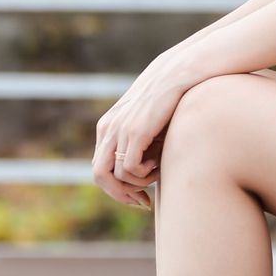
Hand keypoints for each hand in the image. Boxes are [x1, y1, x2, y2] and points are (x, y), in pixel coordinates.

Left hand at [93, 51, 197, 208]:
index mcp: (107, 128)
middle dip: (119, 194)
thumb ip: (136, 144)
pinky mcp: (135, 131)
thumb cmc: (168, 101)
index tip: (138, 196)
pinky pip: (129, 168)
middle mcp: (107, 129)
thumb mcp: (146, 123)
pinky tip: (157, 165)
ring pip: (114, 176)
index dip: (116, 189)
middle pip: (99, 176)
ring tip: (155, 175)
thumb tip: (138, 175)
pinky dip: (143, 175)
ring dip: (136, 184)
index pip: (99, 169)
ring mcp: (119, 130)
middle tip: (142, 201)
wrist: (177, 74)